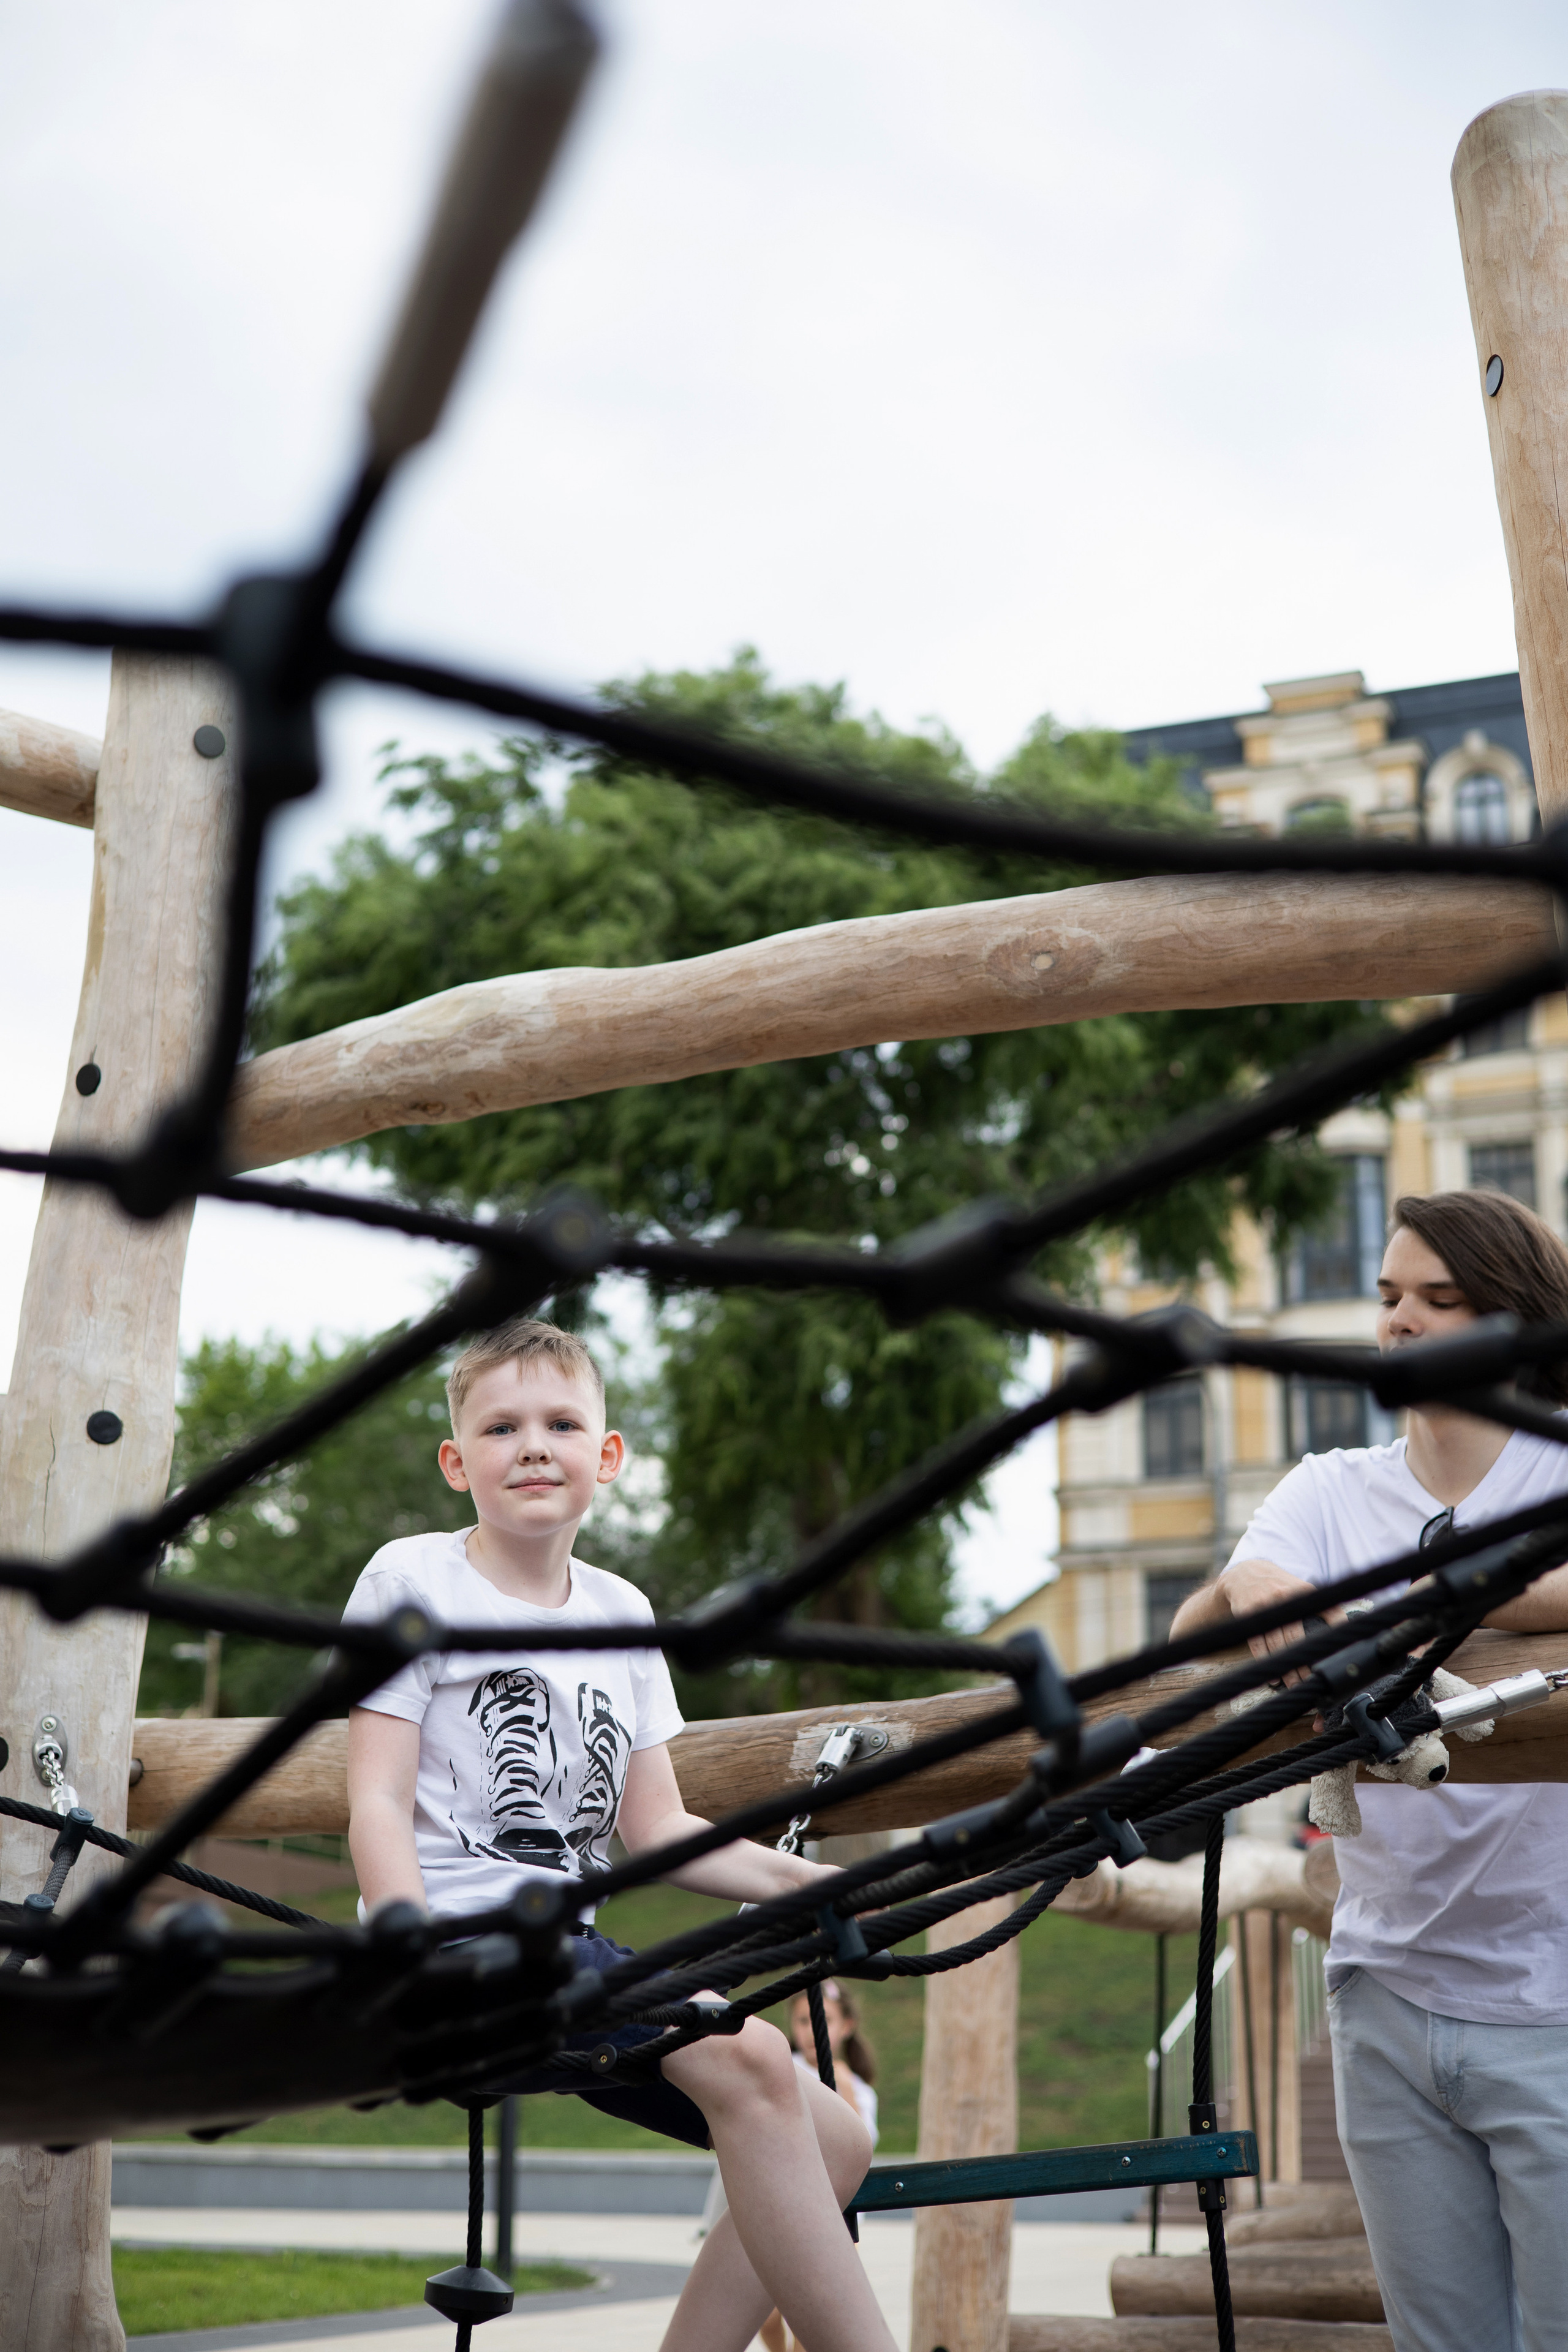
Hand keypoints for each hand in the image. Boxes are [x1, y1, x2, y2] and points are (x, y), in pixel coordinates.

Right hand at [1218, 1557, 1326, 1679]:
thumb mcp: (1303, 1590)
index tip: (1335, 1657)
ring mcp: (1265, 1606)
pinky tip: (1274, 1677)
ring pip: (1276, 1644)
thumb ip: (1324, 1607)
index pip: (1326, 1613)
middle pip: (1296, 1638)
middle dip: (1303, 1663)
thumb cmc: (1281, 1586)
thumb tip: (1347, 1628)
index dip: (1332, 1635)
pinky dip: (1265, 1661)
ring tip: (1293, 1683)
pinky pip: (1257, 1643)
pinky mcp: (1249, 1613)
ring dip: (1285, 1668)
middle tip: (1310, 1681)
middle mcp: (1284, 1597)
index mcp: (1303, 1592)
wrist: (1246, 1573)